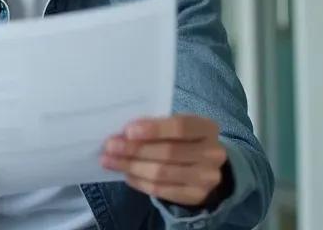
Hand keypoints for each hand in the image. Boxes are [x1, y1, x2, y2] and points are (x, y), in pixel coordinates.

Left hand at [101, 114, 228, 207]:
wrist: (204, 167)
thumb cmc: (184, 140)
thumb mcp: (177, 127)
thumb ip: (157, 126)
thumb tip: (124, 133)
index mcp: (207, 128)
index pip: (181, 127)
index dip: (154, 129)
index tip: (128, 131)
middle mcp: (212, 153)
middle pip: (168, 152)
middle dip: (135, 149)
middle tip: (110, 146)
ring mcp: (206, 177)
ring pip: (162, 173)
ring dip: (131, 166)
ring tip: (110, 161)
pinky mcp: (196, 196)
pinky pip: (161, 190)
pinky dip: (139, 182)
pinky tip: (126, 174)